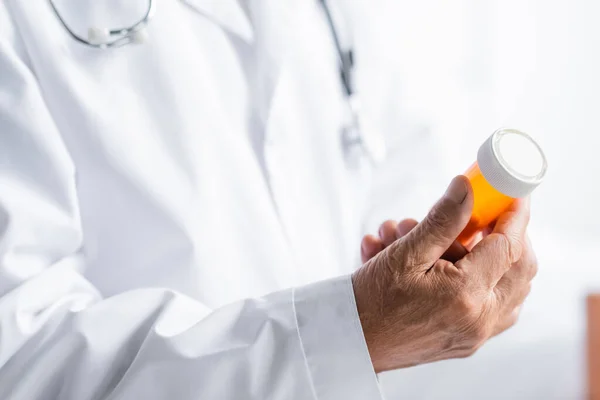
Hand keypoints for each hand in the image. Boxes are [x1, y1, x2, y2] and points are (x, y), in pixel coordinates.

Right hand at [352, 176, 536, 371]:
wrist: (351, 343)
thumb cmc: (371, 301)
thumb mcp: (404, 253)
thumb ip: (442, 220)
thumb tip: (466, 188)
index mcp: (465, 295)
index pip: (509, 247)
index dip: (514, 215)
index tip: (513, 193)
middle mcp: (479, 320)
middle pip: (520, 270)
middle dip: (506, 236)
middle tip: (484, 216)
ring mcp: (475, 335)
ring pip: (511, 290)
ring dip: (491, 259)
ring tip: (445, 243)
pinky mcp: (467, 341)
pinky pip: (495, 308)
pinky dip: (483, 282)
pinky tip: (451, 269)